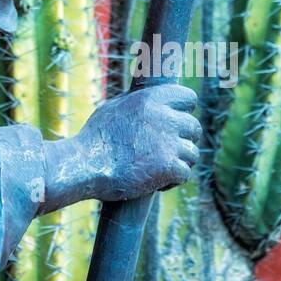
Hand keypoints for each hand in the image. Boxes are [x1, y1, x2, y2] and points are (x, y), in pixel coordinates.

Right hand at [42, 84, 201, 210]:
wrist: (86, 165)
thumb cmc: (95, 137)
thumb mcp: (114, 108)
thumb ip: (137, 103)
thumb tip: (149, 99)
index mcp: (151, 98)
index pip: (188, 97)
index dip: (183, 111)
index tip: (175, 122)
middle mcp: (164, 117)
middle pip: (194, 127)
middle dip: (183, 139)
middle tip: (166, 150)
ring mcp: (169, 142)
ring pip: (192, 153)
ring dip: (179, 162)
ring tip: (158, 168)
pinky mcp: (170, 167)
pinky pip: (185, 173)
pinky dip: (172, 181)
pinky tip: (156, 183)